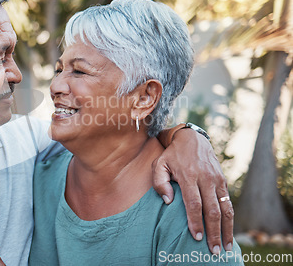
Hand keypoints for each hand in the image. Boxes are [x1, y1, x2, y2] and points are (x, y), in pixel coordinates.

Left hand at [152, 129, 233, 254]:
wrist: (191, 139)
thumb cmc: (172, 155)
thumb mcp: (159, 164)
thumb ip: (159, 183)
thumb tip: (168, 201)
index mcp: (188, 176)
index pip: (194, 203)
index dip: (196, 221)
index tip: (197, 237)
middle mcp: (205, 179)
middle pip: (212, 210)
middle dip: (213, 232)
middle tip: (214, 250)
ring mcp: (217, 180)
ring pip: (225, 208)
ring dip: (226, 229)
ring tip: (226, 246)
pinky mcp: (223, 180)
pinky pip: (228, 202)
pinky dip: (230, 218)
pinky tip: (228, 231)